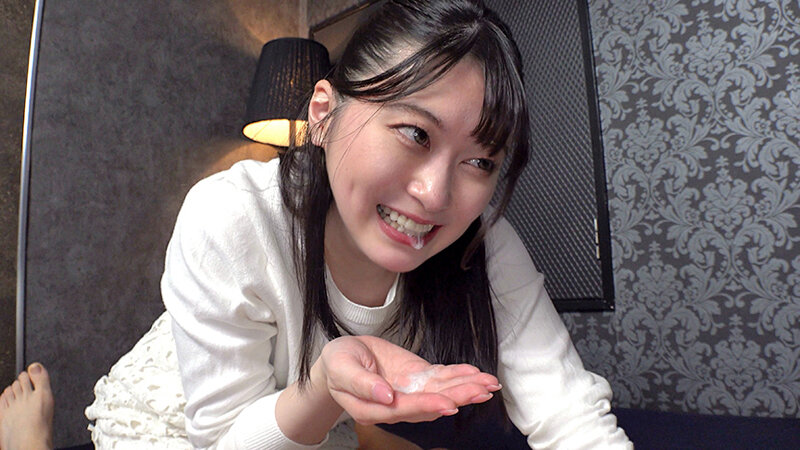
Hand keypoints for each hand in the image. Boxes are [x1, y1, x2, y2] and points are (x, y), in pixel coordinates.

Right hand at [315, 335, 500, 424]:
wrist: (342, 355)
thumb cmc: (337, 363)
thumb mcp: (341, 368)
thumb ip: (361, 383)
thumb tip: (385, 396)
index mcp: (373, 408)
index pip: (403, 409)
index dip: (426, 406)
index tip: (447, 403)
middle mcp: (396, 404)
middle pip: (430, 403)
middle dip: (458, 397)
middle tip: (481, 392)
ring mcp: (409, 391)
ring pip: (441, 391)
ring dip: (466, 388)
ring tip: (488, 384)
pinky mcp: (417, 377)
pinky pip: (440, 377)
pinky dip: (459, 374)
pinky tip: (476, 373)